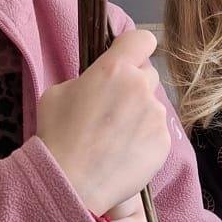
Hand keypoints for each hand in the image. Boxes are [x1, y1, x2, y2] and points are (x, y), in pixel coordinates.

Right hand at [35, 30, 170, 215]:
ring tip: (115, 137)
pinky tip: (123, 153)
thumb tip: (99, 84)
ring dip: (139, 113)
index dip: (135, 47)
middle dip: (133, 85)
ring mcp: (155, 115)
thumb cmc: (58, 136)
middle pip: (147, 73)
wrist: (71, 182)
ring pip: (152, 105)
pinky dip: (145, 139)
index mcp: (114, 68)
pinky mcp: (164, 142)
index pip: (142, 39)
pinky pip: (157, 131)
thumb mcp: (58, 93)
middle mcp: (140, 86)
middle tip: (113, 107)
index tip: (128, 57)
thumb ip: (86, 79)